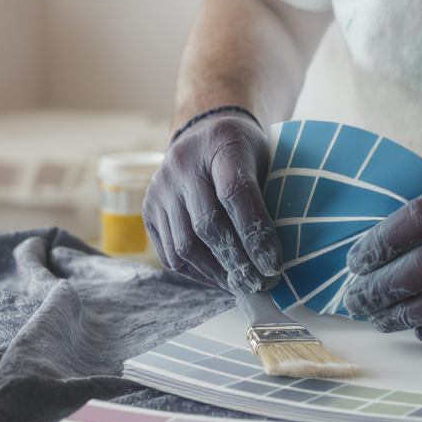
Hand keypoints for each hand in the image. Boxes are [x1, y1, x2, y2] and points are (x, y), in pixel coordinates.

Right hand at [143, 112, 282, 292]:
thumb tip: (275, 258)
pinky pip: (169, 254)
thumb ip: (270, 199)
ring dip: (216, 274)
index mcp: (221, 142)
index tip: (274, 264)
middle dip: (237, 262)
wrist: (204, 136)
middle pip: (207, 224)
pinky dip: (196, 273)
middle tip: (260, 283)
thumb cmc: (245, 155)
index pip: (234, 192)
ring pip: (184, 245)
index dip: (255, 233)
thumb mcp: (266, 161)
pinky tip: (218, 278)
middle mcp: (182, 163)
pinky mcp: (147, 209)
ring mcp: (160, 187)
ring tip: (241, 286)